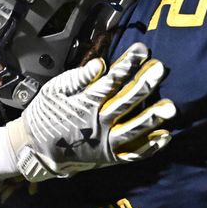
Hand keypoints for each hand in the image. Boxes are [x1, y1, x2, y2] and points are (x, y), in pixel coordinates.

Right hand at [6, 42, 175, 181]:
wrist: (36, 150)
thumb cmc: (45, 115)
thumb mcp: (53, 92)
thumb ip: (77, 78)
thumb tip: (100, 64)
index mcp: (84, 104)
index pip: (110, 82)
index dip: (127, 65)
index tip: (142, 50)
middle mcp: (97, 124)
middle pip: (125, 102)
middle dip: (144, 84)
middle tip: (160, 69)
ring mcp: (104, 143)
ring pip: (132, 130)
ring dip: (152, 118)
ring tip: (170, 106)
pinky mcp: (109, 157)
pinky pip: (132, 154)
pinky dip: (149, 147)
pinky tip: (165, 136)